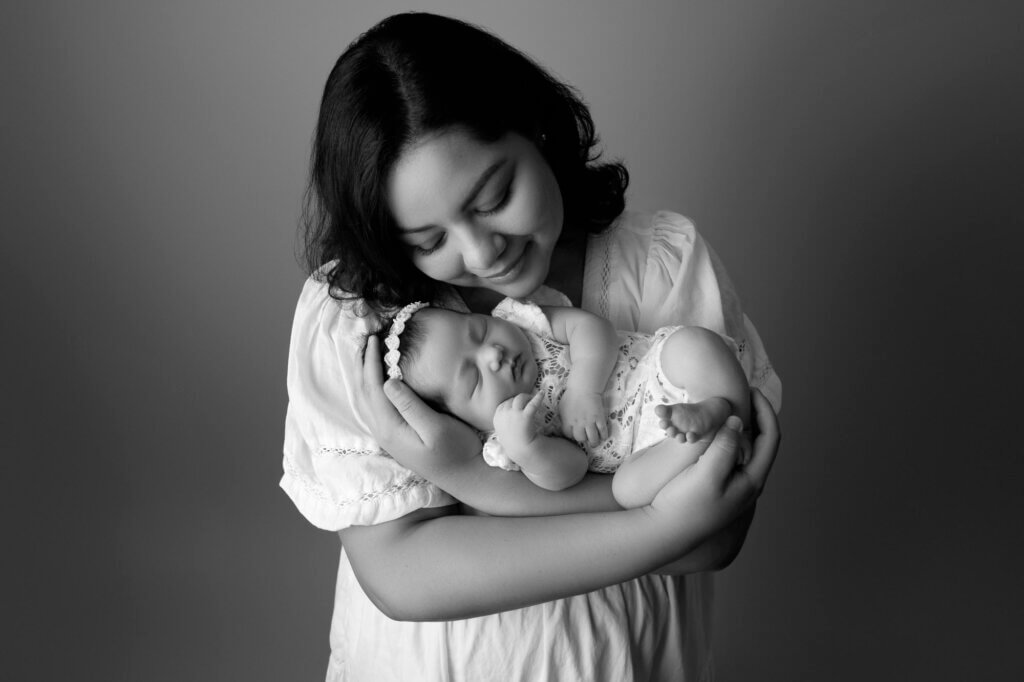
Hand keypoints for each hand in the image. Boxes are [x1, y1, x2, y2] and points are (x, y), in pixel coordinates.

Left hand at [359, 335, 481, 477]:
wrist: (466, 476)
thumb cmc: (457, 450)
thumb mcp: (436, 428)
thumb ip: (410, 406)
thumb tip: (387, 382)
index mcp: (390, 428)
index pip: (373, 388)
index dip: (370, 362)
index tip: (374, 339)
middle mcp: (383, 432)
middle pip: (363, 393)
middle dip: (362, 365)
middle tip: (364, 340)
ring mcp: (388, 435)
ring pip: (366, 401)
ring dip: (364, 376)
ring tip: (366, 355)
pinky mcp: (396, 435)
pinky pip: (374, 407)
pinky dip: (372, 388)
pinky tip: (378, 379)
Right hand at [493, 392, 542, 457]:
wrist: (520, 450)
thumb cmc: (513, 442)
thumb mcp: (502, 430)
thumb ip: (504, 421)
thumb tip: (509, 413)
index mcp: (497, 417)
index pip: (504, 404)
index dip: (511, 403)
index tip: (518, 405)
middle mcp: (504, 413)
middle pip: (512, 400)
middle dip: (519, 399)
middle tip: (527, 400)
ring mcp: (514, 414)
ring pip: (520, 398)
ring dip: (526, 397)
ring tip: (532, 398)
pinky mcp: (525, 416)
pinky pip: (532, 403)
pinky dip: (538, 397)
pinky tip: (542, 393)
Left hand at [558, 386, 609, 446]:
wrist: (584, 388)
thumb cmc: (571, 395)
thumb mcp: (562, 407)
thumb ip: (563, 418)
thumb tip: (565, 424)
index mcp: (568, 421)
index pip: (569, 435)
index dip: (572, 436)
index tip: (575, 434)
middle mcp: (578, 424)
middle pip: (581, 439)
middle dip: (583, 439)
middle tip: (586, 437)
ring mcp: (590, 422)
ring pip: (593, 439)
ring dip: (594, 442)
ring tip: (595, 442)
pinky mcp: (600, 419)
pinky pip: (603, 432)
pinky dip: (604, 436)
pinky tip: (603, 436)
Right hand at [649, 388, 779, 540]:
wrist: (664, 531)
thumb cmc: (685, 504)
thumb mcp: (707, 473)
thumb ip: (725, 446)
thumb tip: (738, 421)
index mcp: (752, 480)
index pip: (771, 438)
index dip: (765, 411)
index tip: (751, 390)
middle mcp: (748, 484)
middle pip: (762, 442)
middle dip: (756, 416)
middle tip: (741, 395)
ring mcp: (734, 487)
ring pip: (746, 449)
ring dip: (741, 427)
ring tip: (727, 407)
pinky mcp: (719, 487)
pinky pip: (731, 456)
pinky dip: (727, 438)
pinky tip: (712, 431)